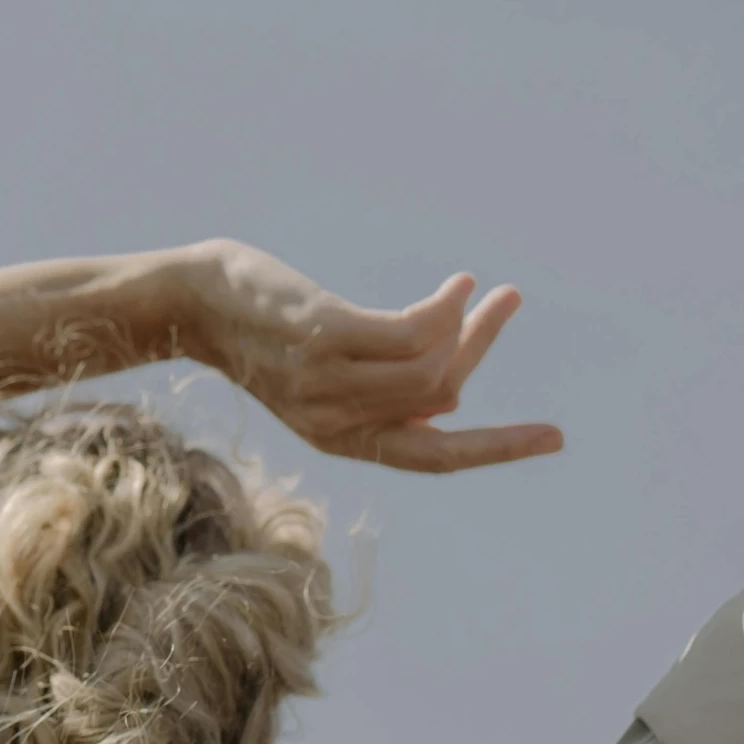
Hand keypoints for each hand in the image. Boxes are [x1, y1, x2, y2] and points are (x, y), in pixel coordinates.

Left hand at [186, 240, 562, 473]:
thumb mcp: (325, 369)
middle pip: (443, 394)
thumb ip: (382, 385)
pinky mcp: (324, 337)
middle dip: (482, 346)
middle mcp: (336, 420)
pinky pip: (411, 332)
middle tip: (506, 301)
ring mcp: (329, 380)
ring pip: (433, 364)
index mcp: (342, 438)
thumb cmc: (261, 327)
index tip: (554, 435)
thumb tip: (452, 382)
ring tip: (475, 289)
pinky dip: (446, 307)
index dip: (499, 448)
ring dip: (467, 321)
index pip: (436, 458)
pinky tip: (457, 285)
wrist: (189, 301)